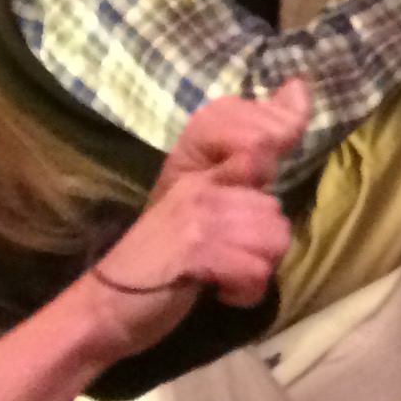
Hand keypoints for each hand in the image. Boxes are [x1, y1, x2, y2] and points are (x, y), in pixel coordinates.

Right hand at [84, 80, 308, 349]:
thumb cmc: (155, 266)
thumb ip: (230, 188)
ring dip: (256, 270)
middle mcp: (200, 187)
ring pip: (274, 239)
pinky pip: (256, 271)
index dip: (286, 124)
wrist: (104, 307)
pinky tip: (221, 293)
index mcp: (198, 175)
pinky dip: (245, 293)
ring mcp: (198, 217)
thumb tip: (270, 148)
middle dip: (263, 248)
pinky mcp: (197, 251)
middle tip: (231, 260)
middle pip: (276, 212)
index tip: (296, 93)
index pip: (259, 139)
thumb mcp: (193, 218)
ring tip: (224, 276)